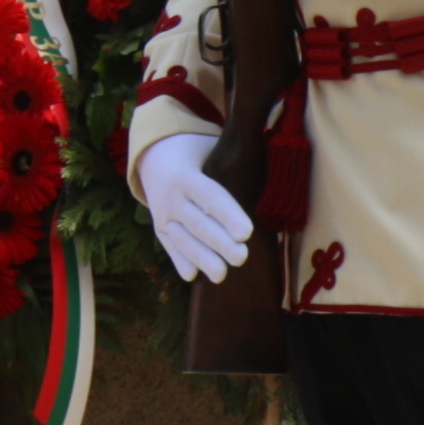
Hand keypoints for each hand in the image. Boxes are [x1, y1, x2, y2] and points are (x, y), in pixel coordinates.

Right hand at [137, 132, 254, 285]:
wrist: (155, 157)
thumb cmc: (196, 153)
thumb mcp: (209, 148)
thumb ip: (231, 162)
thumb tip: (268, 171)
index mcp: (187, 176)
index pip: (210, 197)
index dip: (228, 215)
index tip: (246, 232)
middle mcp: (173, 197)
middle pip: (198, 223)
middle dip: (220, 243)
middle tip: (242, 257)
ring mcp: (163, 215)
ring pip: (183, 240)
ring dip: (202, 258)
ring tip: (221, 275)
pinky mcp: (160, 229)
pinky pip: (170, 247)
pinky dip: (180, 262)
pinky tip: (193, 276)